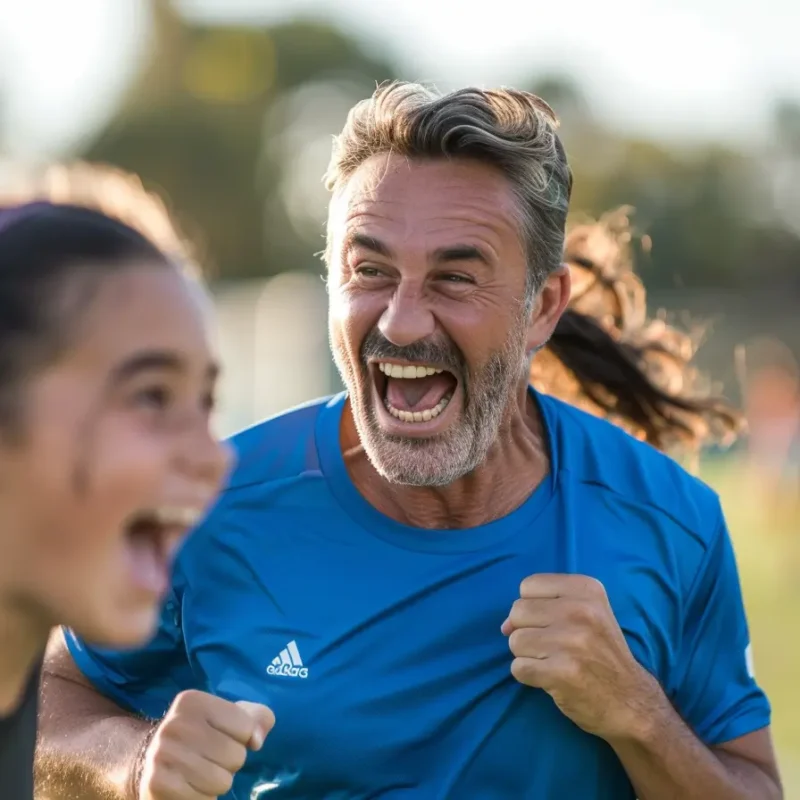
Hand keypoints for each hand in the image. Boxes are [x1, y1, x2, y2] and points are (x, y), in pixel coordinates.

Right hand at [138, 690, 274, 799]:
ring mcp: (163, 755)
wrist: (148, 761)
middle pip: (236, 756)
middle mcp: (175, 725)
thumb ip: (256, 719)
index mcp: (193, 701)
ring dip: (218, 783)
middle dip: (230, 762)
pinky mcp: (158, 785)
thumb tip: (257, 739)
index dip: (241, 737)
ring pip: (223, 782)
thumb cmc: (200, 735)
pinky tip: (189, 787)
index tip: (222, 736)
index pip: (245, 726)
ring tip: (200, 773)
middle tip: (210, 758)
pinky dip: (204, 799)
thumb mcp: (228, 717)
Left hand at [501, 573, 661, 740]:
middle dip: (527, 632)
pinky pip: (518, 668)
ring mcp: (571, 641)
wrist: (630, 702)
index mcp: (587, 589)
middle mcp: (581, 610)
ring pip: (515, 640)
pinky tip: (552, 678)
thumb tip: (504, 625)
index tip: (552, 622)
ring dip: (527, 656)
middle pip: (518, 611)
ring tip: (553, 662)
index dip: (532, 606)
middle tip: (553, 647)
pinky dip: (529, 676)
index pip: (529, 585)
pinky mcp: (561, 672)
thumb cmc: (601, 654)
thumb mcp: (587, 614)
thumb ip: (544, 607)